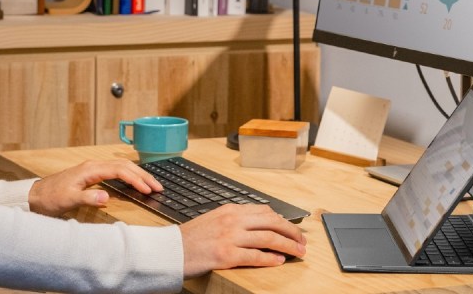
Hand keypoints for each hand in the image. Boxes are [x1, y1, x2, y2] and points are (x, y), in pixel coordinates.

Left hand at [28, 159, 161, 216]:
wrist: (35, 196)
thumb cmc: (50, 198)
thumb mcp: (68, 200)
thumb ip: (88, 198)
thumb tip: (107, 196)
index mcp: (91, 169)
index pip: (120, 171)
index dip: (136, 180)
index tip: (148, 190)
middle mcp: (94, 165)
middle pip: (125, 166)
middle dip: (143, 175)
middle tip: (159, 187)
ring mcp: (93, 169)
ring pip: (122, 167)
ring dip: (138, 175)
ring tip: (152, 185)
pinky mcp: (92, 174)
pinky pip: (116, 171)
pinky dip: (129, 176)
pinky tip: (135, 182)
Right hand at [179, 204, 306, 276]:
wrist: (170, 250)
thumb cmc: (191, 238)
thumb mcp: (214, 219)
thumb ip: (234, 219)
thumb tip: (256, 224)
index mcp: (230, 210)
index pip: (265, 211)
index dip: (283, 220)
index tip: (292, 228)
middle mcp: (232, 220)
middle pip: (271, 222)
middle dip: (291, 231)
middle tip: (302, 241)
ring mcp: (230, 237)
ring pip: (268, 238)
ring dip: (287, 245)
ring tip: (298, 252)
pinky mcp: (226, 255)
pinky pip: (255, 256)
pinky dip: (270, 258)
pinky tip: (279, 261)